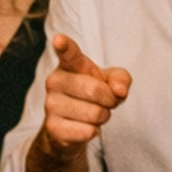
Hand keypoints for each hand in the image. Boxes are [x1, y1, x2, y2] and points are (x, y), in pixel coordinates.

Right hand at [39, 34, 130, 153]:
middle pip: (93, 90)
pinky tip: (84, 127)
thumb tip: (119, 91)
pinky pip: (88, 131)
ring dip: (103, 117)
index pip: (68, 53)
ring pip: (94, 113)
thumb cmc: (93, 96)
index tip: (59, 39)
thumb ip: (121, 78)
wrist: (71, 126)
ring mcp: (50, 104)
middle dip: (109, 100)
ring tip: (93, 114)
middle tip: (107, 102)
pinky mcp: (52, 127)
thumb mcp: (111, 81)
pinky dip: (94, 131)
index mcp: (69, 65)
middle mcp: (55, 81)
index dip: (64, 46)